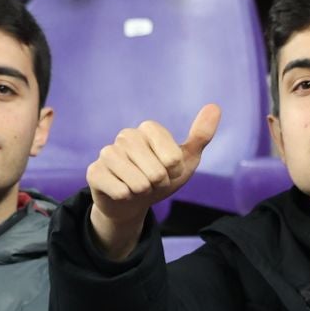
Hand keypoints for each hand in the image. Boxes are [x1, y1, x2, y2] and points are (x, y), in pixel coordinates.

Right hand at [86, 104, 221, 258]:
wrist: (133, 203)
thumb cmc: (161, 179)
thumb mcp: (186, 161)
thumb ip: (200, 136)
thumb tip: (215, 107)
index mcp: (148, 128)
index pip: (171, 157)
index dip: (174, 171)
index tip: (169, 170)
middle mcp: (126, 136)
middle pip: (155, 172)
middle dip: (159, 184)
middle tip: (152, 182)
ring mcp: (108, 152)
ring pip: (137, 183)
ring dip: (142, 192)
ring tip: (138, 187)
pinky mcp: (94, 172)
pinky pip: (119, 191)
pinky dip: (126, 198)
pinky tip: (122, 192)